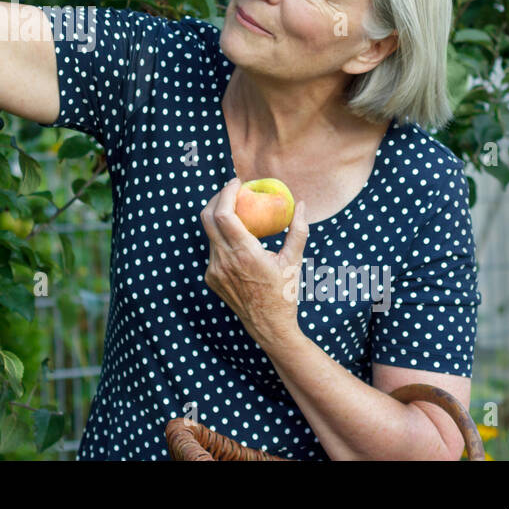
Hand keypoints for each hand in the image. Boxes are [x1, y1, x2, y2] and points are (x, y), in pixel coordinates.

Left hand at [200, 177, 309, 350]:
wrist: (268, 326)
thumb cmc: (284, 292)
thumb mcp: (294, 261)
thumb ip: (298, 230)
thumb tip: (301, 205)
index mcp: (244, 253)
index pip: (224, 214)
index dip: (225, 193)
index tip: (236, 183)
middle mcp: (224, 260)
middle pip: (207, 218)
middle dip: (217, 199)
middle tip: (231, 191)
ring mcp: (214, 270)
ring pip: (209, 234)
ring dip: (219, 219)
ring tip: (236, 212)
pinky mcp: (210, 278)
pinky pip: (212, 251)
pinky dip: (222, 239)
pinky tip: (237, 239)